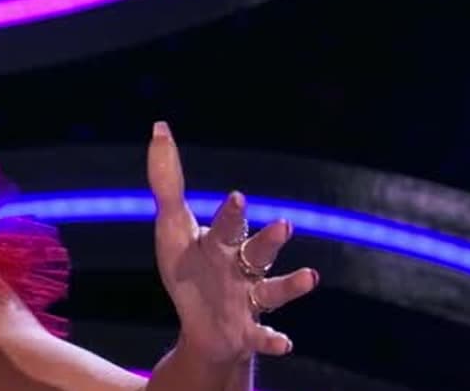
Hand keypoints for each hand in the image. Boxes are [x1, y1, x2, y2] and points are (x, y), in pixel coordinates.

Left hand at [146, 121, 317, 363]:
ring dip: (292, 284)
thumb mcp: (173, 229)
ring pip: (274, 289)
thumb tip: (159, 127)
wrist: (203, 327)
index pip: (228, 224)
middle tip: (284, 225)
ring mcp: (250, 300)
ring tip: (310, 277)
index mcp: (223, 243)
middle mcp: (243, 268)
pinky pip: (265, 335)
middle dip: (270, 240)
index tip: (237, 197)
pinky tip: (283, 342)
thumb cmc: (191, 269)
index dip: (232, 213)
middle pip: (258, 251)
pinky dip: (274, 339)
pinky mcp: (249, 331)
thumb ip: (168, 183)